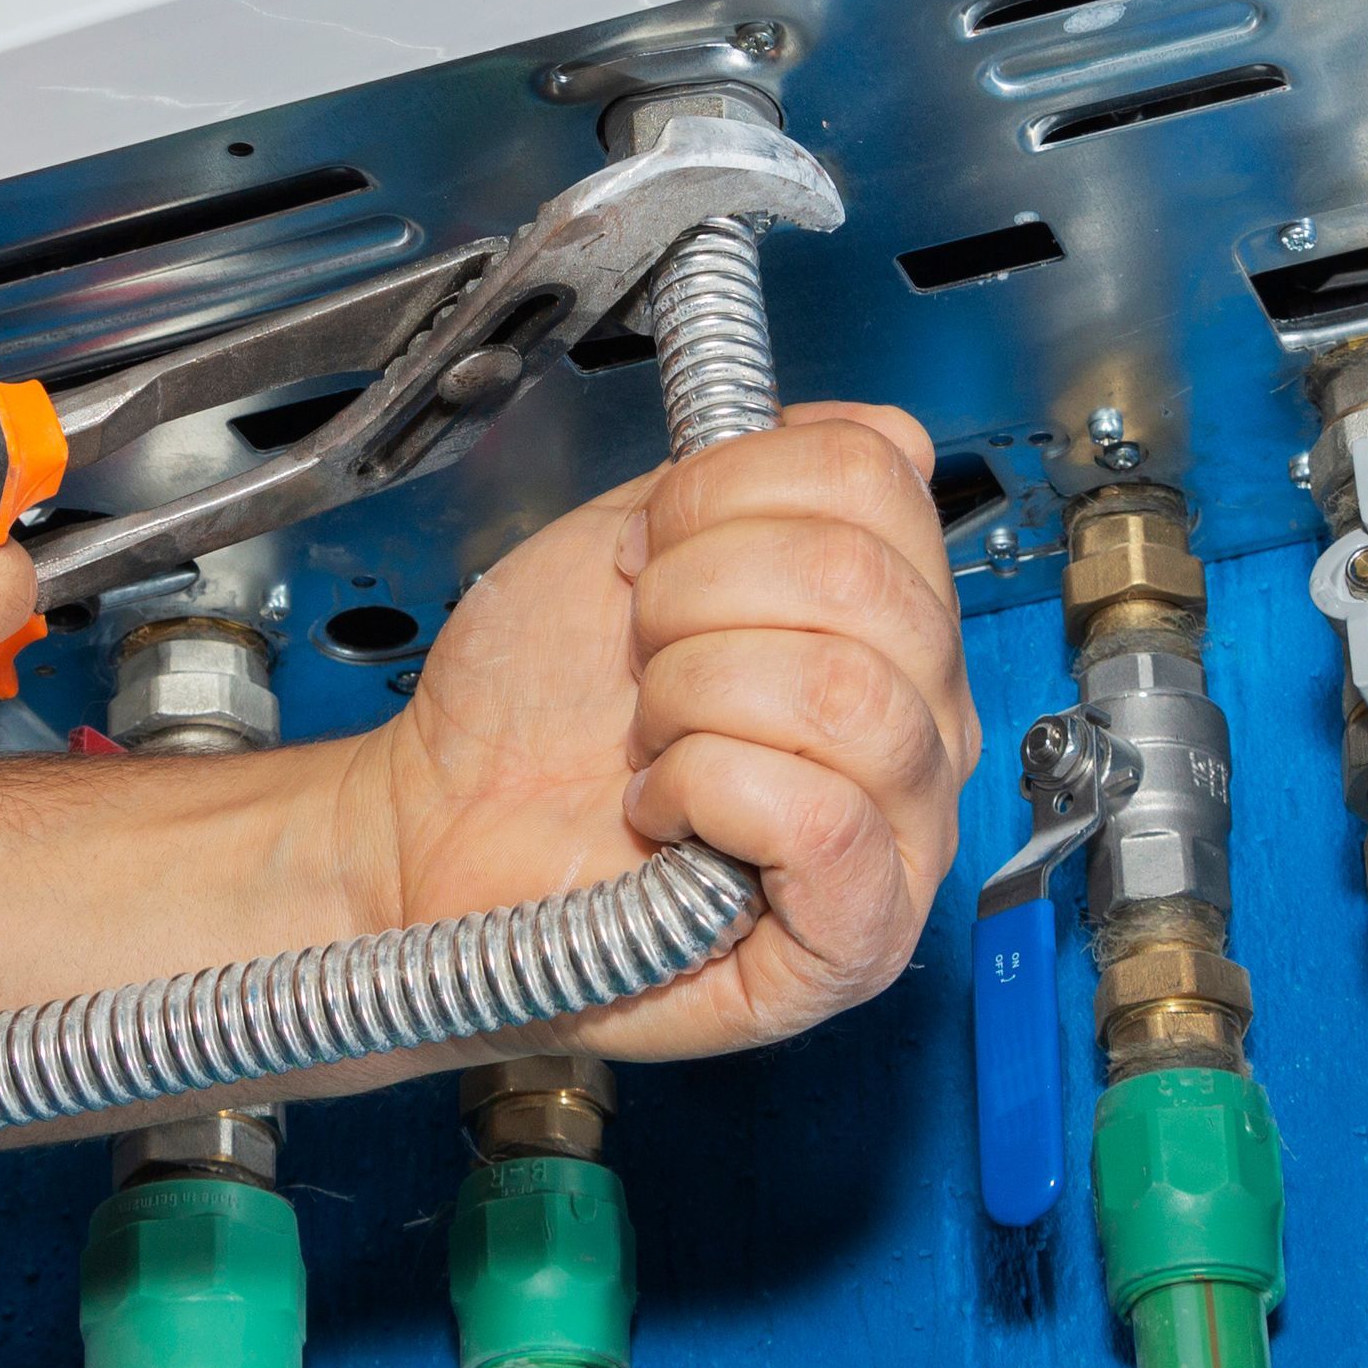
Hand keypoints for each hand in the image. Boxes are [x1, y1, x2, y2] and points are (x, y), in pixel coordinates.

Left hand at [372, 404, 980, 1058]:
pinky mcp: (853, 936)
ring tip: (651, 732)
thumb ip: (754, 475)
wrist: (444, 823)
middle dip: (695, 590)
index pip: (881, 474)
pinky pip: (818, 818)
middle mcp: (922, 720)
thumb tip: (869, 431)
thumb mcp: (640, 542)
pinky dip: (704, 790)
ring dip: (691, 692)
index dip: (734, 483)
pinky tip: (661, 803)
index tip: (653, 542)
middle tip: (641, 649)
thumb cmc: (539, 707)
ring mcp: (901, 835)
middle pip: (862, 578)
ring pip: (843, 694)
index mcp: (889, 619)